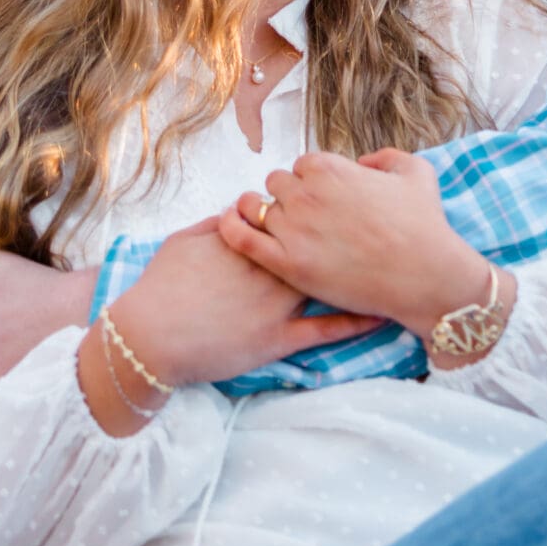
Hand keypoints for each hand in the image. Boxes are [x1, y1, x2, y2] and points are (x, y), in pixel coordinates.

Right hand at [108, 217, 382, 393]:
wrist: (150, 337)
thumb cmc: (161, 288)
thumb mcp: (184, 242)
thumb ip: (215, 224)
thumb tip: (235, 209)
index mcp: (248, 242)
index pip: (290, 217)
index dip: (316, 210)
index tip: (335, 205)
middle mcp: (269, 268)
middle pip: (318, 244)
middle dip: (346, 234)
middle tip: (373, 227)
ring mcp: (276, 305)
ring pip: (329, 282)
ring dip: (361, 271)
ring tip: (396, 262)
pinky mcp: (278, 340)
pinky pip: (325, 330)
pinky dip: (356, 321)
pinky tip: (382, 312)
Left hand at [217, 149, 500, 344]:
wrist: (424, 276)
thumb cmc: (424, 227)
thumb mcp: (417, 173)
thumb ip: (387, 157)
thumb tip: (362, 163)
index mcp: (330, 168)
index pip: (302, 166)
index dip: (311, 183)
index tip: (321, 199)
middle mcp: (306, 193)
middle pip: (278, 185)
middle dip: (289, 198)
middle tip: (306, 219)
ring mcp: (294, 228)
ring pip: (258, 209)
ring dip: (264, 214)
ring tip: (276, 228)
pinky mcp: (287, 263)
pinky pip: (243, 238)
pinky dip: (231, 228)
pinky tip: (228, 226)